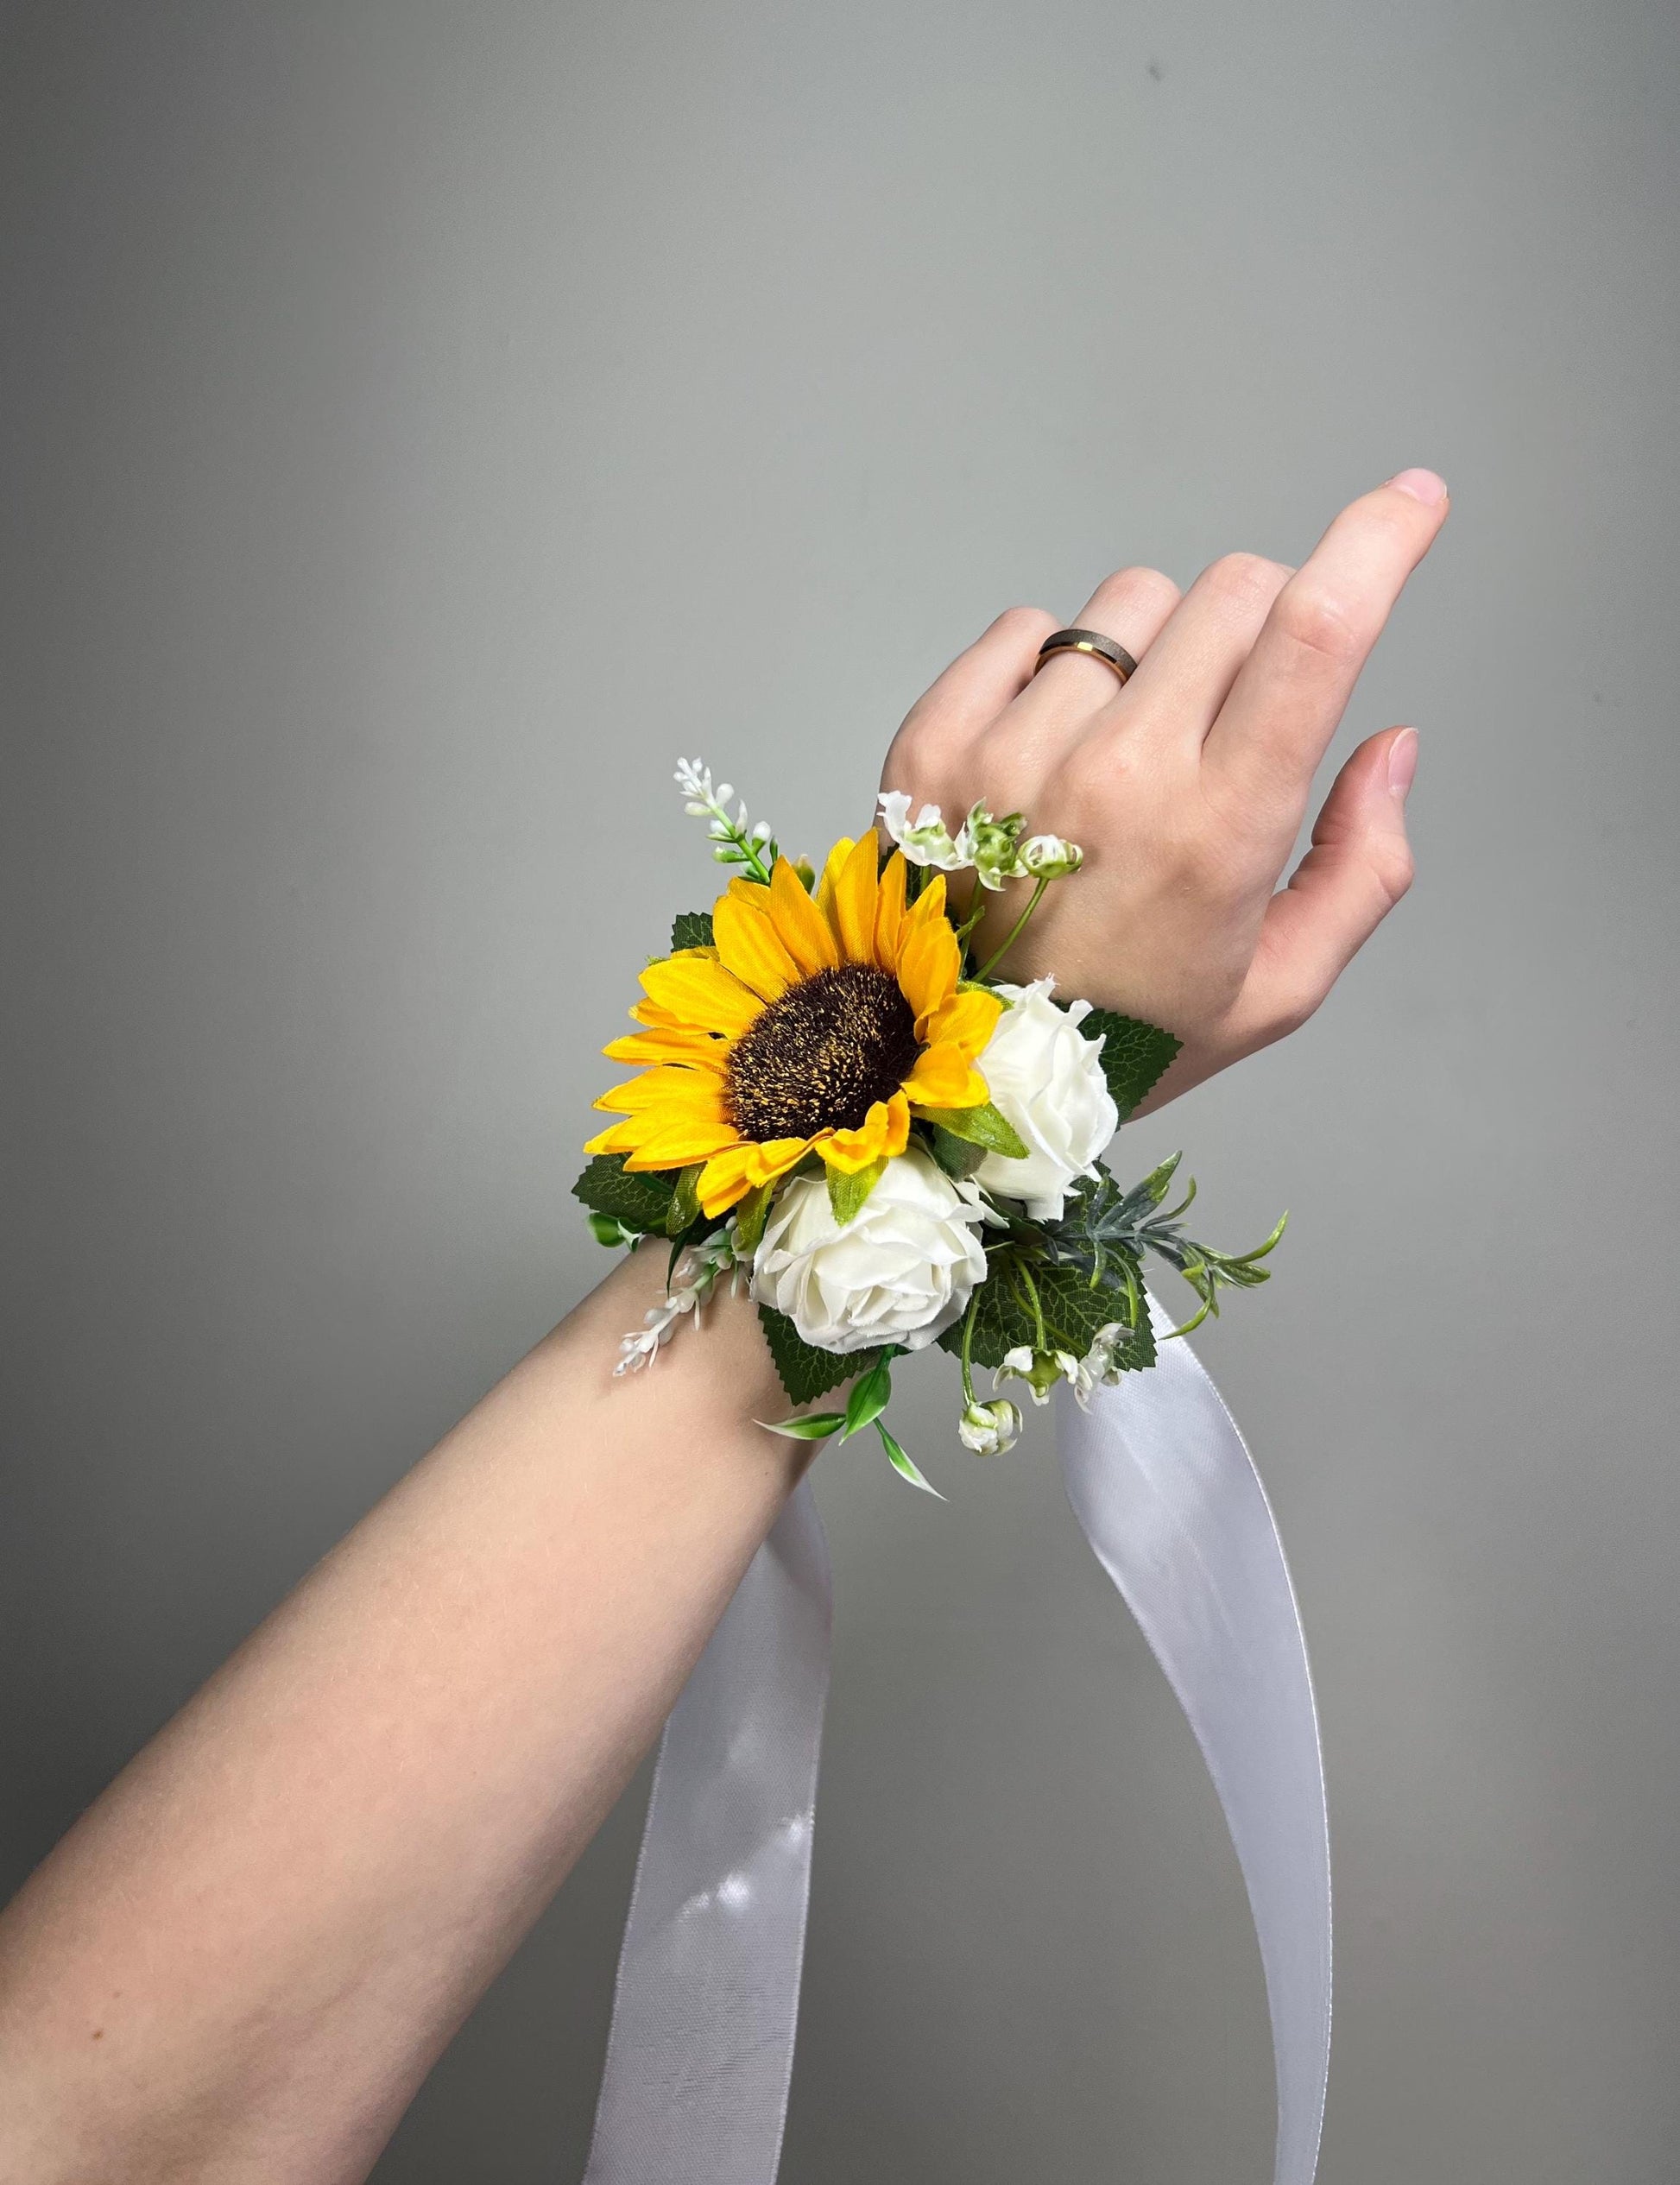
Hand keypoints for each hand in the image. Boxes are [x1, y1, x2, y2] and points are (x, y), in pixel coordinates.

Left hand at [877, 471, 1448, 1109]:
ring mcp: (1009, 753)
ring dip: (1152, 655)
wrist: (953, 1076)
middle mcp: (1113, 776)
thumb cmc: (1128, 1036)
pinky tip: (1046, 760)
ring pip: (1130, 606)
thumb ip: (1363, 865)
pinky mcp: (930, 744)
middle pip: (1234, 589)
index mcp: (1216, 831)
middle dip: (1264, 624)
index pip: (1315, 634)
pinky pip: (1027, 626)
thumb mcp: (1279, 987)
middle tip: (1234, 714)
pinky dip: (1053, 670)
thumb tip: (1391, 743)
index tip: (1413, 500)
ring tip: (1120, 763)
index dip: (1379, 542)